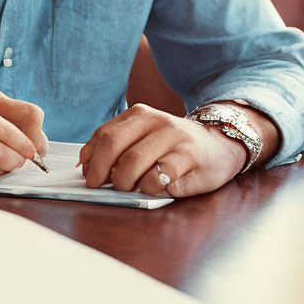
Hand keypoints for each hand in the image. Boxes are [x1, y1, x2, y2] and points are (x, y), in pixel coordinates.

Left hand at [78, 103, 248, 196]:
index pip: (104, 136)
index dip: (92, 160)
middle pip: (114, 148)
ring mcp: (175, 139)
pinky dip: (150, 188)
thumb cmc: (173, 146)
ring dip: (127, 183)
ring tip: (134, 186)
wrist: (219, 145)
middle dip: (102, 172)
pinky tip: (156, 186)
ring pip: (133, 165)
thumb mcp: (142, 137)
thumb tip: (84, 164)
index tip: (89, 176)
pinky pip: (158, 179)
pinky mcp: (190, 159)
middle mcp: (157, 122)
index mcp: (140, 115)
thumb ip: (114, 145)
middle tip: (105, 185)